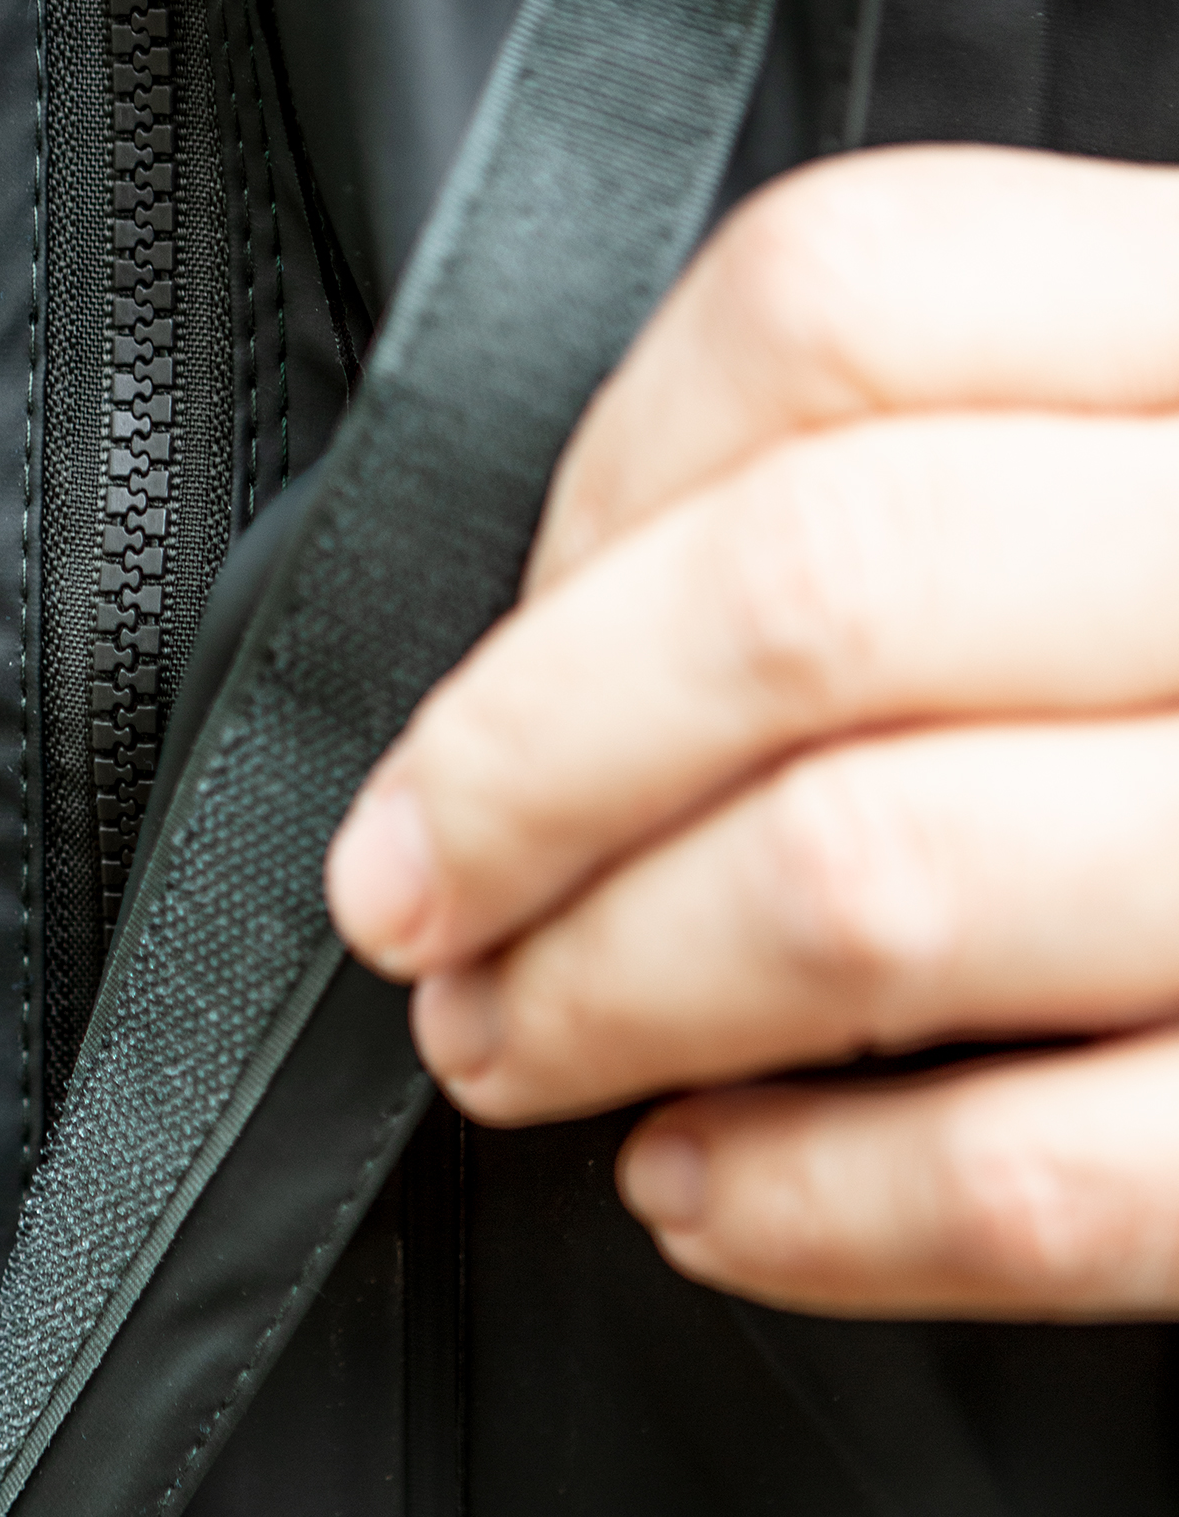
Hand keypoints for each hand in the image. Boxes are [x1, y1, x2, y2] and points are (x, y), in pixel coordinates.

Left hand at [325, 147, 1178, 1318]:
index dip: (583, 516)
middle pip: (811, 593)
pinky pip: (1047, 1174)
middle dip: (525, 780)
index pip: (835, 308)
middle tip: (411, 912)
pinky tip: (704, 1194)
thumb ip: (936, 473)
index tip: (475, 681)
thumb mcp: (1145, 475)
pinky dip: (815, 1209)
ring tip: (514, 1050)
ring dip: (611, 992)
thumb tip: (546, 643)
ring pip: (877, 876)